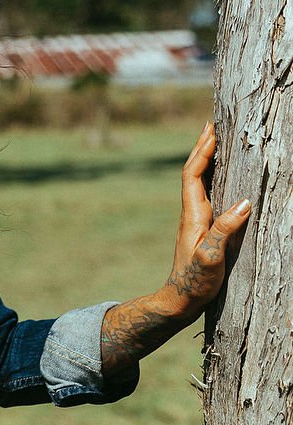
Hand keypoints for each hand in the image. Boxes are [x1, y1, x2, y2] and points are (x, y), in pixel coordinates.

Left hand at [163, 121, 251, 317]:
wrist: (180, 299)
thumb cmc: (196, 281)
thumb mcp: (212, 256)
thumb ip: (225, 230)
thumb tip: (244, 202)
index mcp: (192, 215)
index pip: (193, 174)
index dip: (201, 152)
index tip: (210, 130)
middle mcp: (191, 213)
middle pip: (193, 172)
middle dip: (202, 148)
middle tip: (211, 125)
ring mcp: (196, 220)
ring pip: (199, 181)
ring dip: (206, 160)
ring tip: (216, 141)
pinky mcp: (202, 228)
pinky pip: (207, 193)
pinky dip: (213, 178)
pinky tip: (222, 177)